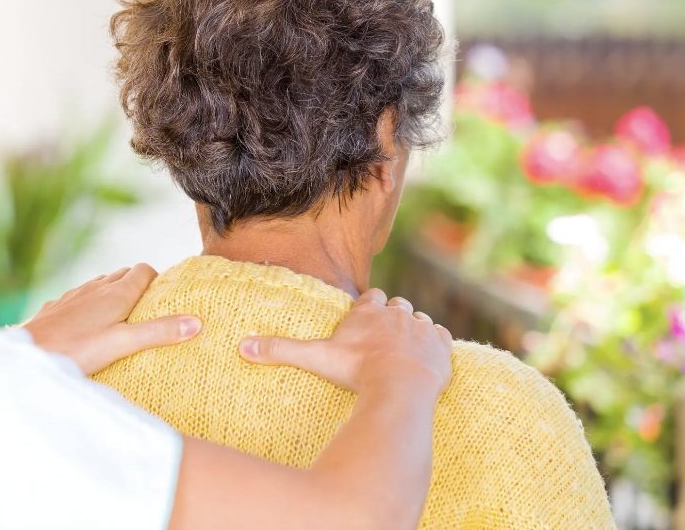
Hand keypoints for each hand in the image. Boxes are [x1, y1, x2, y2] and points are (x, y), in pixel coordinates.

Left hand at [24, 264, 202, 374]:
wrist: (28, 353)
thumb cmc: (75, 350)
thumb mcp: (122, 343)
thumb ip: (158, 332)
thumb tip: (195, 322)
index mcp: (116, 292)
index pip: (144, 270)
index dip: (157, 282)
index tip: (166, 300)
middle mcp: (95, 287)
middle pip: (124, 275)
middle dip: (139, 287)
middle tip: (149, 312)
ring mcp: (75, 295)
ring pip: (101, 285)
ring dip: (115, 295)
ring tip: (123, 320)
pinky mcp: (58, 306)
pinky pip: (81, 298)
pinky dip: (92, 305)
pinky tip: (90, 327)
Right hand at [238, 288, 452, 396]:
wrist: (400, 387)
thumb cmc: (356, 370)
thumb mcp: (314, 358)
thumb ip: (280, 350)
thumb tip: (242, 346)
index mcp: (369, 312)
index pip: (371, 297)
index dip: (369, 308)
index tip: (364, 322)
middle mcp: (398, 314)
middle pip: (397, 306)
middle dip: (392, 318)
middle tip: (383, 341)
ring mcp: (422, 329)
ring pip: (420, 320)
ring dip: (414, 331)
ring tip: (404, 352)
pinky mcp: (442, 346)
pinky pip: (442, 337)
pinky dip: (436, 344)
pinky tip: (427, 358)